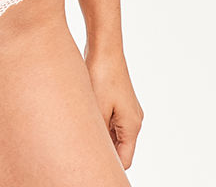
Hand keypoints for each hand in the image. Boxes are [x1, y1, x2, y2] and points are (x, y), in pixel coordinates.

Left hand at [83, 48, 143, 170]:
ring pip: (114, 133)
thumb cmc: (102, 76)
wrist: (105, 47)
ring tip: (81, 137)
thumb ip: (98, 135)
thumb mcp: (97, 110)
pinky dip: (100, 123)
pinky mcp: (119, 99)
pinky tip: (85, 120)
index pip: (124, 160)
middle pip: (120, 148)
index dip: (110, 167)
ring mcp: (128, 109)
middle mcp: (134, 119)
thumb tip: (92, 152)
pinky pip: (111, 119)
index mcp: (132, 126)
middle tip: (83, 156)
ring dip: (101, 136)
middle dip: (104, 152)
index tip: (92, 169)